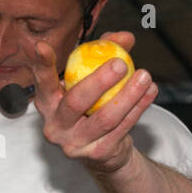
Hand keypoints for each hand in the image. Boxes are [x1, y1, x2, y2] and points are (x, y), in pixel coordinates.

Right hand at [28, 30, 158, 174]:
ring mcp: (75, 143)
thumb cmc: (92, 106)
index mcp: (48, 103)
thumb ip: (104, 54)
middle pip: (76, 102)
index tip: (42, 46)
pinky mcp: (97, 153)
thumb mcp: (92, 79)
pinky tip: (150, 92)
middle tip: (120, 63)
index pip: (42, 82)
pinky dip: (138, 108)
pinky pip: (122, 128)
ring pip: (105, 117)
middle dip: (99, 81)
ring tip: (145, 76)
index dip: (41, 65)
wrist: (103, 150)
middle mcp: (55, 125)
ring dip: (129, 95)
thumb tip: (125, 38)